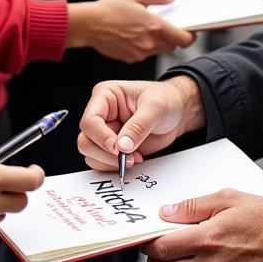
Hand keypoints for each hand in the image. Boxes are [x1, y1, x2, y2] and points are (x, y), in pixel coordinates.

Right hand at [67, 0, 194, 61]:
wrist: (89, 24)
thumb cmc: (110, 8)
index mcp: (155, 26)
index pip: (184, 39)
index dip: (190, 37)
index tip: (190, 32)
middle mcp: (150, 42)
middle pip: (172, 46)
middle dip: (172, 38)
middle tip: (165, 27)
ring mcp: (140, 53)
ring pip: (158, 50)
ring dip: (157, 42)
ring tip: (144, 29)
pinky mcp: (130, 59)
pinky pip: (144, 54)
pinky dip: (143, 47)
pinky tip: (132, 36)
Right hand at [77, 76, 203, 170]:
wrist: (177, 112)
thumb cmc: (166, 100)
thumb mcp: (156, 107)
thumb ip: (138, 126)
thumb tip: (122, 146)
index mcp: (105, 95)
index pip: (90, 121)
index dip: (101, 137)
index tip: (118, 148)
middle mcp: (101, 114)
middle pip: (85, 141)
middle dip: (105, 154)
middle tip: (129, 157)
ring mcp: (105, 132)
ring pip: (90, 154)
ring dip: (110, 162)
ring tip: (135, 157)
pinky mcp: (112, 147)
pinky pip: (102, 162)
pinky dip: (115, 166)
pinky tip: (135, 158)